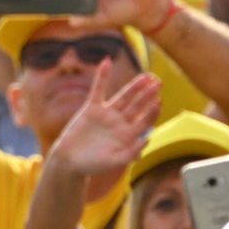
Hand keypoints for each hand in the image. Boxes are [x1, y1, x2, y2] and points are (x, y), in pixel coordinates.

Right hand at [51, 58, 160, 177]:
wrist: (69, 162)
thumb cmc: (92, 165)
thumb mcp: (114, 161)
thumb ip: (131, 152)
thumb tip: (147, 139)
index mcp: (127, 135)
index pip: (144, 120)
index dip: (151, 111)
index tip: (158, 102)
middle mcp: (119, 122)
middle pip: (137, 105)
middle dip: (148, 94)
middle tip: (158, 82)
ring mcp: (106, 114)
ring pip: (123, 96)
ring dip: (134, 86)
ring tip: (146, 76)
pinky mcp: (91, 109)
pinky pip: (98, 90)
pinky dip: (102, 76)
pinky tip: (107, 62)